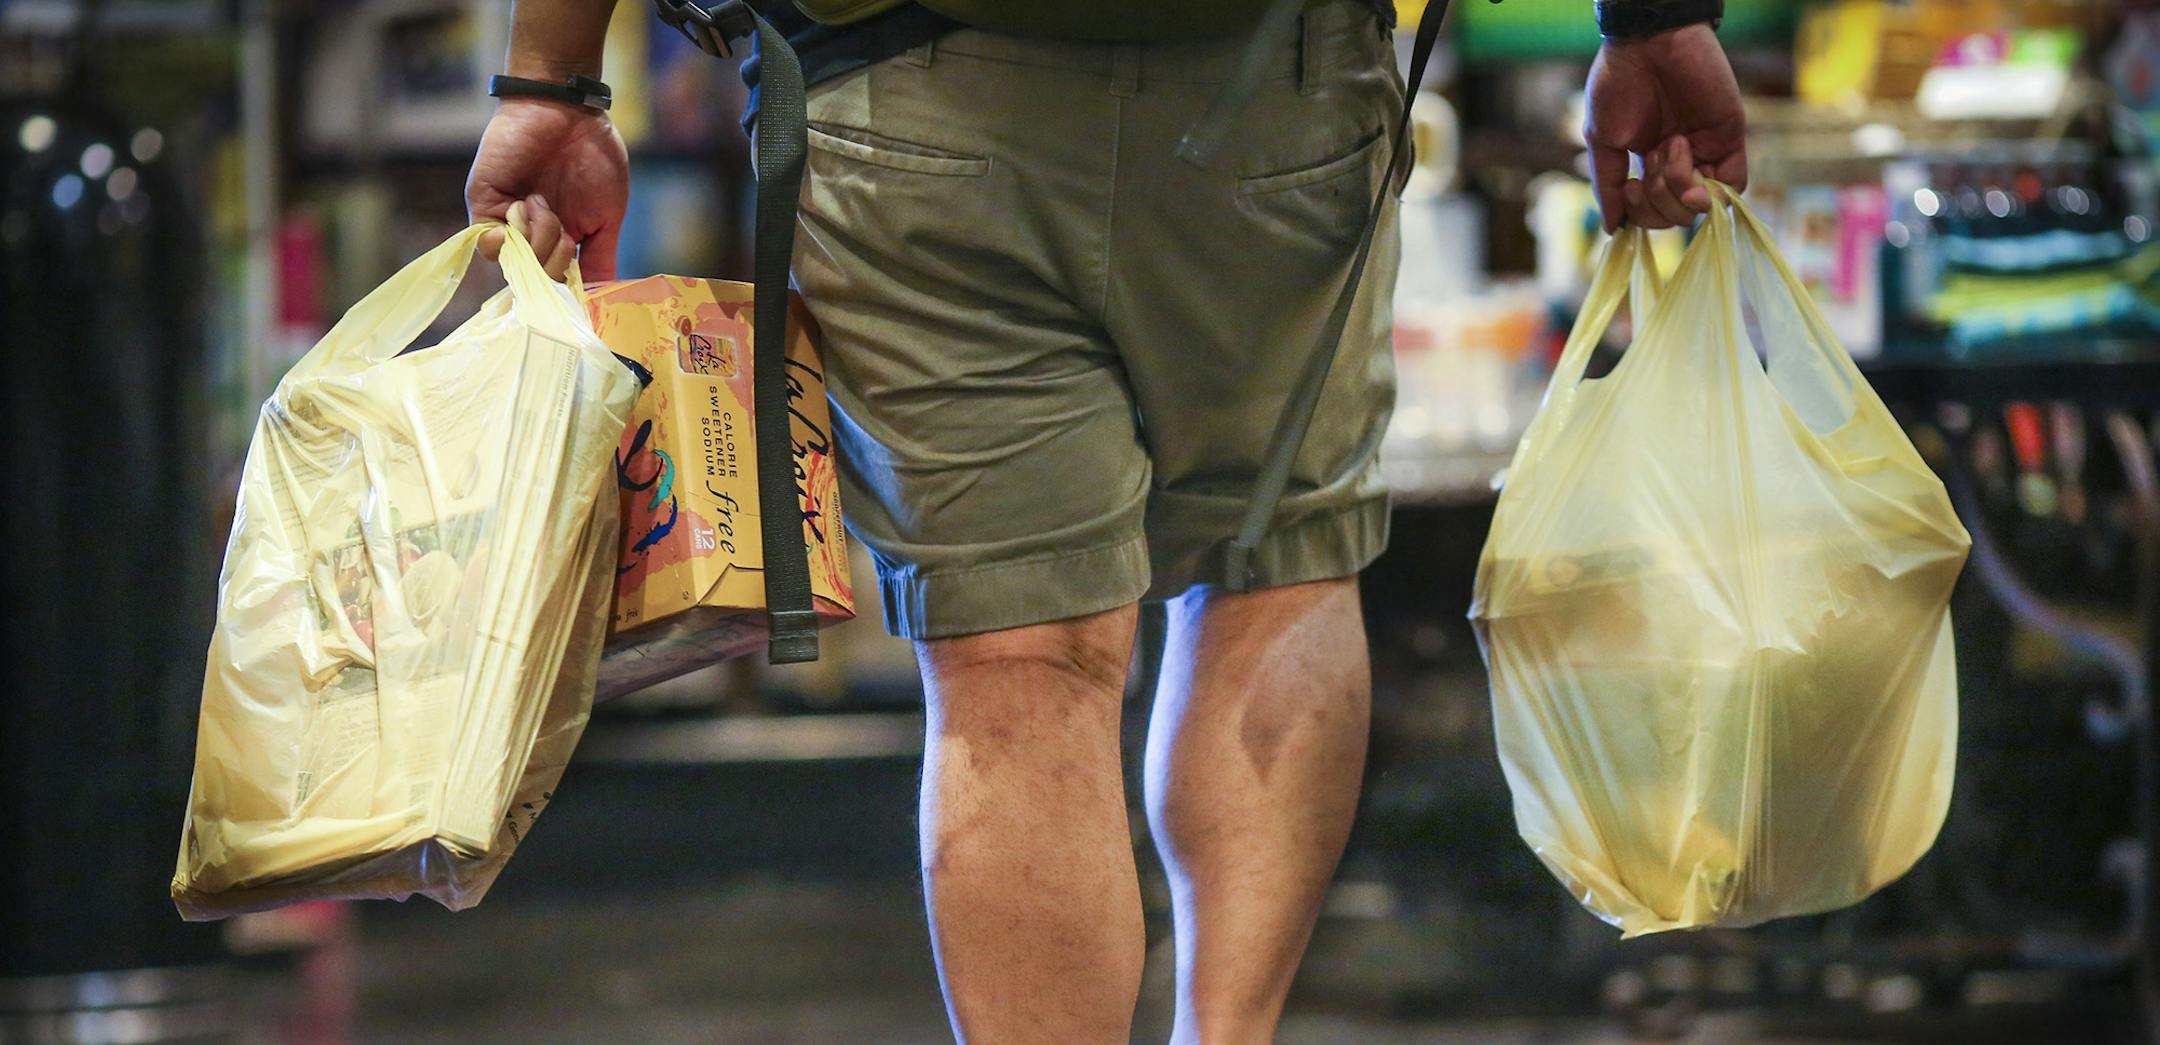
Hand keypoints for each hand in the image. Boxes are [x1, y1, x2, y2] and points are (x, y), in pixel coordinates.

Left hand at [466, 96, 629, 280]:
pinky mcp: (482, 204)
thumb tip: (598, 295)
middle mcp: (530, 234)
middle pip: (535, 279)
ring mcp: (504, 220)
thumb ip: (600, 257)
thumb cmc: (594, 155)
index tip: (577, 273)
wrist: (569, 111)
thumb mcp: (608, 216)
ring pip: (514, 264)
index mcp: (559, 239)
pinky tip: (526, 206)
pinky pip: (488, 243)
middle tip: (565, 231)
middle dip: (554, 261)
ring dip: (537, 241)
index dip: (564, 284)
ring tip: (545, 205)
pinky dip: (513, 233)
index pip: (554, 280)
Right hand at [1583, 23, 1747, 231]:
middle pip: (1677, 215)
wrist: (1647, 43)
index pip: (1653, 213)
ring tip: (1670, 145)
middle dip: (1659, 201)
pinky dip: (1709, 189)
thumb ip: (1608, 185)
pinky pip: (1733, 186)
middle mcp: (1681, 161)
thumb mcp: (1603, 140)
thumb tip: (1613, 229)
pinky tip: (1688, 162)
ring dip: (1678, 187)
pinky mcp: (1730, 139)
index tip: (1630, 187)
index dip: (1642, 213)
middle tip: (1651, 160)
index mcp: (1651, 161)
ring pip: (1701, 207)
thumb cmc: (1618, 83)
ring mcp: (1707, 151)